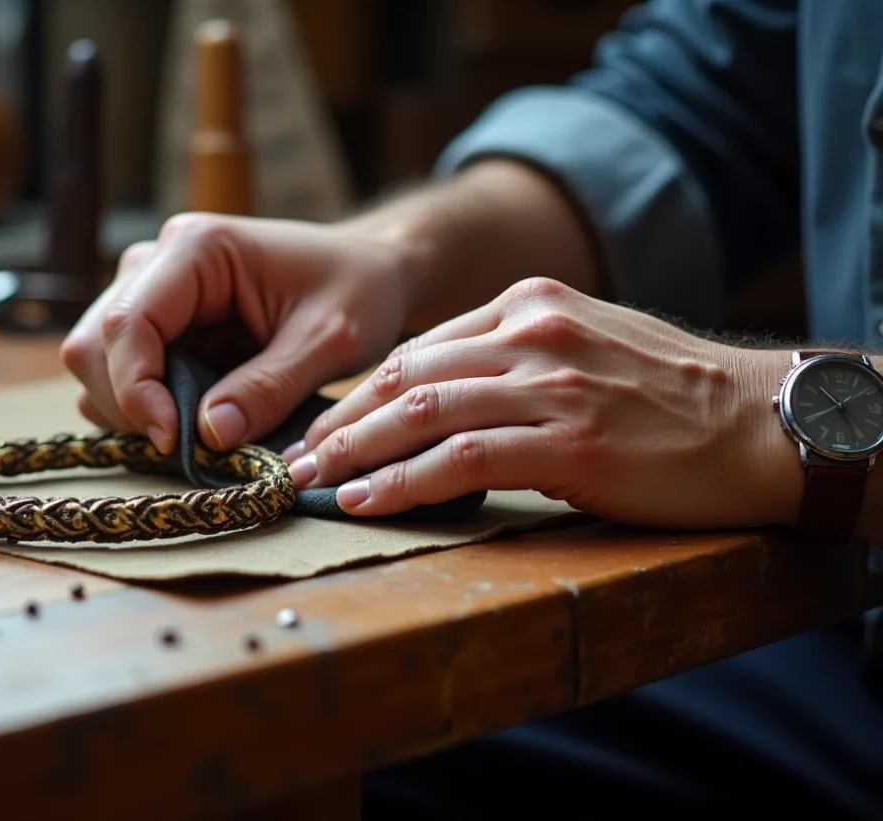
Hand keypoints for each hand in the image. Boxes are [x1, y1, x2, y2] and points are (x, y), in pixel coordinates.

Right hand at [59, 212, 409, 453]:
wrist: (370, 270)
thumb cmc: (357, 290)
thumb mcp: (330, 343)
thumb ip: (270, 388)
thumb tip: (209, 434)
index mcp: (196, 249)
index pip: (127, 324)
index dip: (136, 390)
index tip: (173, 441)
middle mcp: (158, 261)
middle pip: (94, 344)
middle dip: (129, 405)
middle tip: (188, 445)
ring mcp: (152, 290)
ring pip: (99, 363)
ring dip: (135, 409)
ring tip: (201, 429)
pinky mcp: (159, 322)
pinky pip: (123, 373)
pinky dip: (149, 406)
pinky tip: (198, 416)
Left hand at [285, 277, 803, 530]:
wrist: (755, 421)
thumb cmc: (668, 393)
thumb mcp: (585, 343)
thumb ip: (512, 356)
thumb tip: (437, 395)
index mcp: (529, 303)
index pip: (419, 348)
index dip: (360, 391)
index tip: (324, 425)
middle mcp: (531, 331)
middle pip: (405, 373)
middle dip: (340, 420)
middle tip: (295, 457)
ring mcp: (549, 382)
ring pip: (420, 411)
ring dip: (354, 451)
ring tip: (311, 482)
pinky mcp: (567, 437)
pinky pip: (460, 458)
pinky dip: (402, 481)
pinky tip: (365, 499)